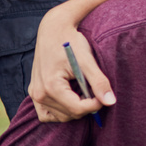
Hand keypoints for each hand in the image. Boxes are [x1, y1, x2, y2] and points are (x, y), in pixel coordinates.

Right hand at [28, 8, 115, 122]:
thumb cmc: (71, 42)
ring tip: (83, 91)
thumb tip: (110, 102)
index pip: (77, 109)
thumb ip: (98, 82)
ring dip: (75, 109)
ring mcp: (35, 94)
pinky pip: (46, 114)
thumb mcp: (87, 61)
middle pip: (69, 114)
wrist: (53, 30)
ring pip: (60, 116)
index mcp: (51, 86)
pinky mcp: (34, 93)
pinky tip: (71, 99)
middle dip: (86, 106)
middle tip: (95, 91)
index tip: (105, 96)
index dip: (95, 105)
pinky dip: (60, 111)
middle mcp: (39, 94)